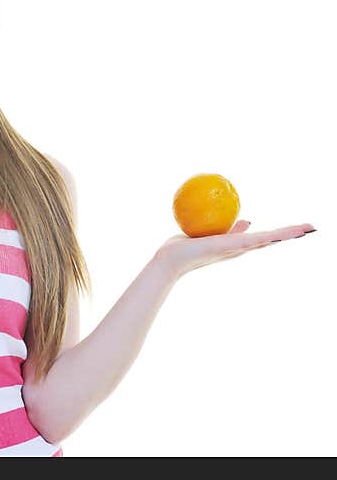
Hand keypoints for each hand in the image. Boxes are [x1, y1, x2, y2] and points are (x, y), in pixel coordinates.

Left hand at [155, 219, 316, 277]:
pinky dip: (273, 234)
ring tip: (307, 228)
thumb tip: (248, 220)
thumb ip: (228, 229)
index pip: (260, 239)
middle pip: (270, 240)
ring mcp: (237, 249)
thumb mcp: (208, 234)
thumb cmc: (183, 248)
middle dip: (289, 235)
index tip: (296, 230)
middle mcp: (239, 249)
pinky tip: (286, 230)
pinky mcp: (233, 246)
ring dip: (288, 234)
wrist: (171, 259)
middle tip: (309, 228)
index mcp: (234, 246)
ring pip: (268, 240)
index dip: (278, 234)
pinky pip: (256, 237)